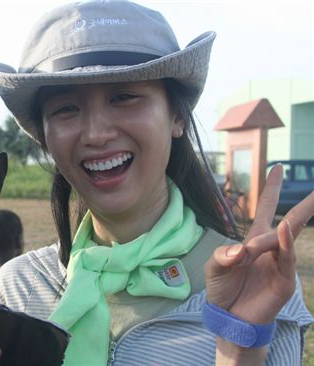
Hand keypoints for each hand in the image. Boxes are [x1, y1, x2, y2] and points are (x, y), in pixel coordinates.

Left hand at [205, 164, 313, 324]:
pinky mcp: (284, 280)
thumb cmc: (222, 289)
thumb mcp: (214, 267)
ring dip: (286, 226)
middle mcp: (270, 248)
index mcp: (253, 240)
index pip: (265, 209)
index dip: (272, 189)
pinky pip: (286, 258)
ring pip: (288, 238)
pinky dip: (286, 243)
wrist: (229, 317)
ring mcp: (279, 263)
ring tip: (290, 217)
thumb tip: (239, 250)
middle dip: (307, 205)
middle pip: (290, 220)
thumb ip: (222, 254)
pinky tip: (285, 228)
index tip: (276, 168)